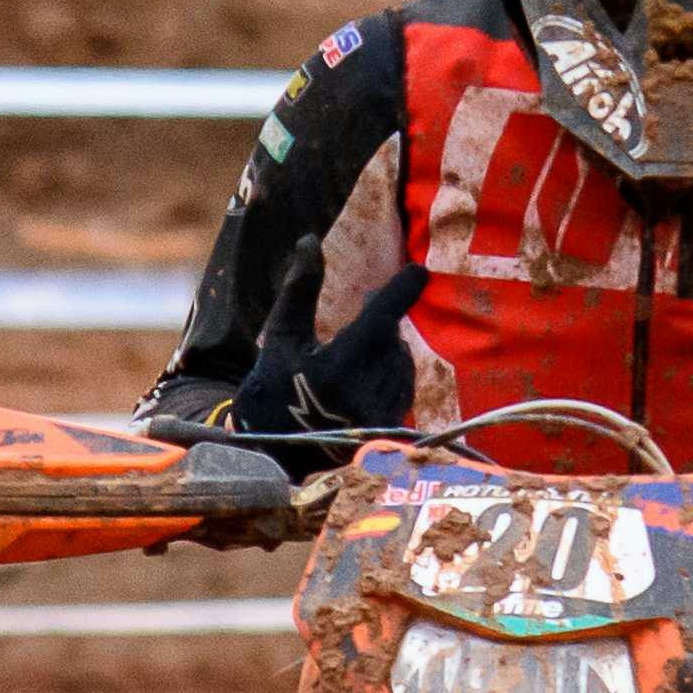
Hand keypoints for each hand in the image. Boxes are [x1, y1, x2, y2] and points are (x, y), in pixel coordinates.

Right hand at [228, 238, 427, 476]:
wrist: (274, 452)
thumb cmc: (272, 386)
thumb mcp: (280, 336)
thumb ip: (300, 290)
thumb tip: (309, 241)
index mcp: (334, 372)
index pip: (379, 321)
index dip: (400, 293)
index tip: (419, 271)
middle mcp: (362, 398)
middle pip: (391, 341)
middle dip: (381, 322)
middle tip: (367, 308)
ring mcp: (379, 419)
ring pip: (401, 363)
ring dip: (386, 348)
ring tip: (356, 350)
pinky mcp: (389, 431)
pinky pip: (403, 387)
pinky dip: (391, 372)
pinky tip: (367, 373)